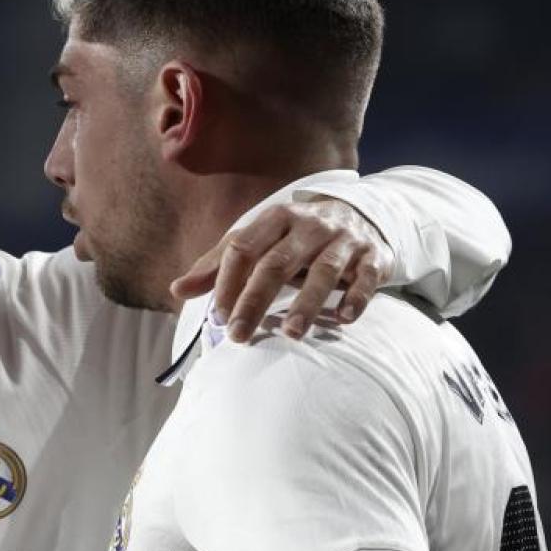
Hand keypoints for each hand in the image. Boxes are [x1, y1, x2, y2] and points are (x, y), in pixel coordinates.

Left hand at [169, 197, 394, 341]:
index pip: (243, 248)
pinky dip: (356, 297)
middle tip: (238, 336)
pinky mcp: (373, 256)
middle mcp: (309, 225)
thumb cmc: (295, 237)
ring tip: (291, 334)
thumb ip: (218, 265)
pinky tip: (344, 319)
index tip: (218, 317)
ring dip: (307, 304)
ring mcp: (343, 240)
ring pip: (322, 271)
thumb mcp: (258, 241)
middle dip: (255, 301)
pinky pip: (366, 277)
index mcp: (275, 218)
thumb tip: (177, 290)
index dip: (227, 282)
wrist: (360, 215)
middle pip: (276, 263)